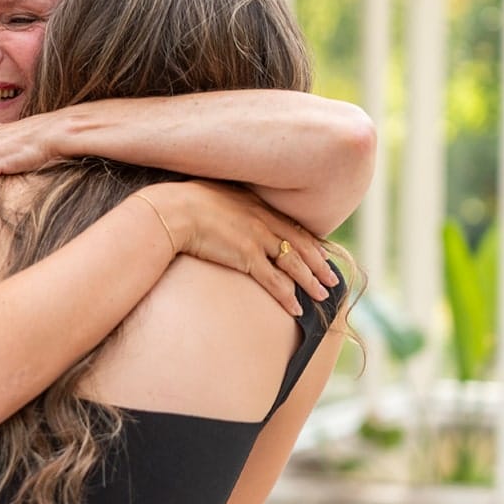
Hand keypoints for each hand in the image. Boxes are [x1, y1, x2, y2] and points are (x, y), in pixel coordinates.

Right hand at [145, 180, 337, 315]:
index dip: (309, 241)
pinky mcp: (246, 257)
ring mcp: (256, 239)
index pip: (290, 225)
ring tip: (322, 295)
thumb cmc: (182, 204)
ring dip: (310, 281)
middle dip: (319, 263)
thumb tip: (222, 214)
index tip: (321, 253)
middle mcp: (262, 220)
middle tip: (332, 278)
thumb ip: (226, 206)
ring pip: (293, 264)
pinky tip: (296, 308)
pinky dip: (288, 296)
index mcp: (255, 205)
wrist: (171, 211)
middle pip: (300, 244)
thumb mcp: (211, 196)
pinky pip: (274, 281)